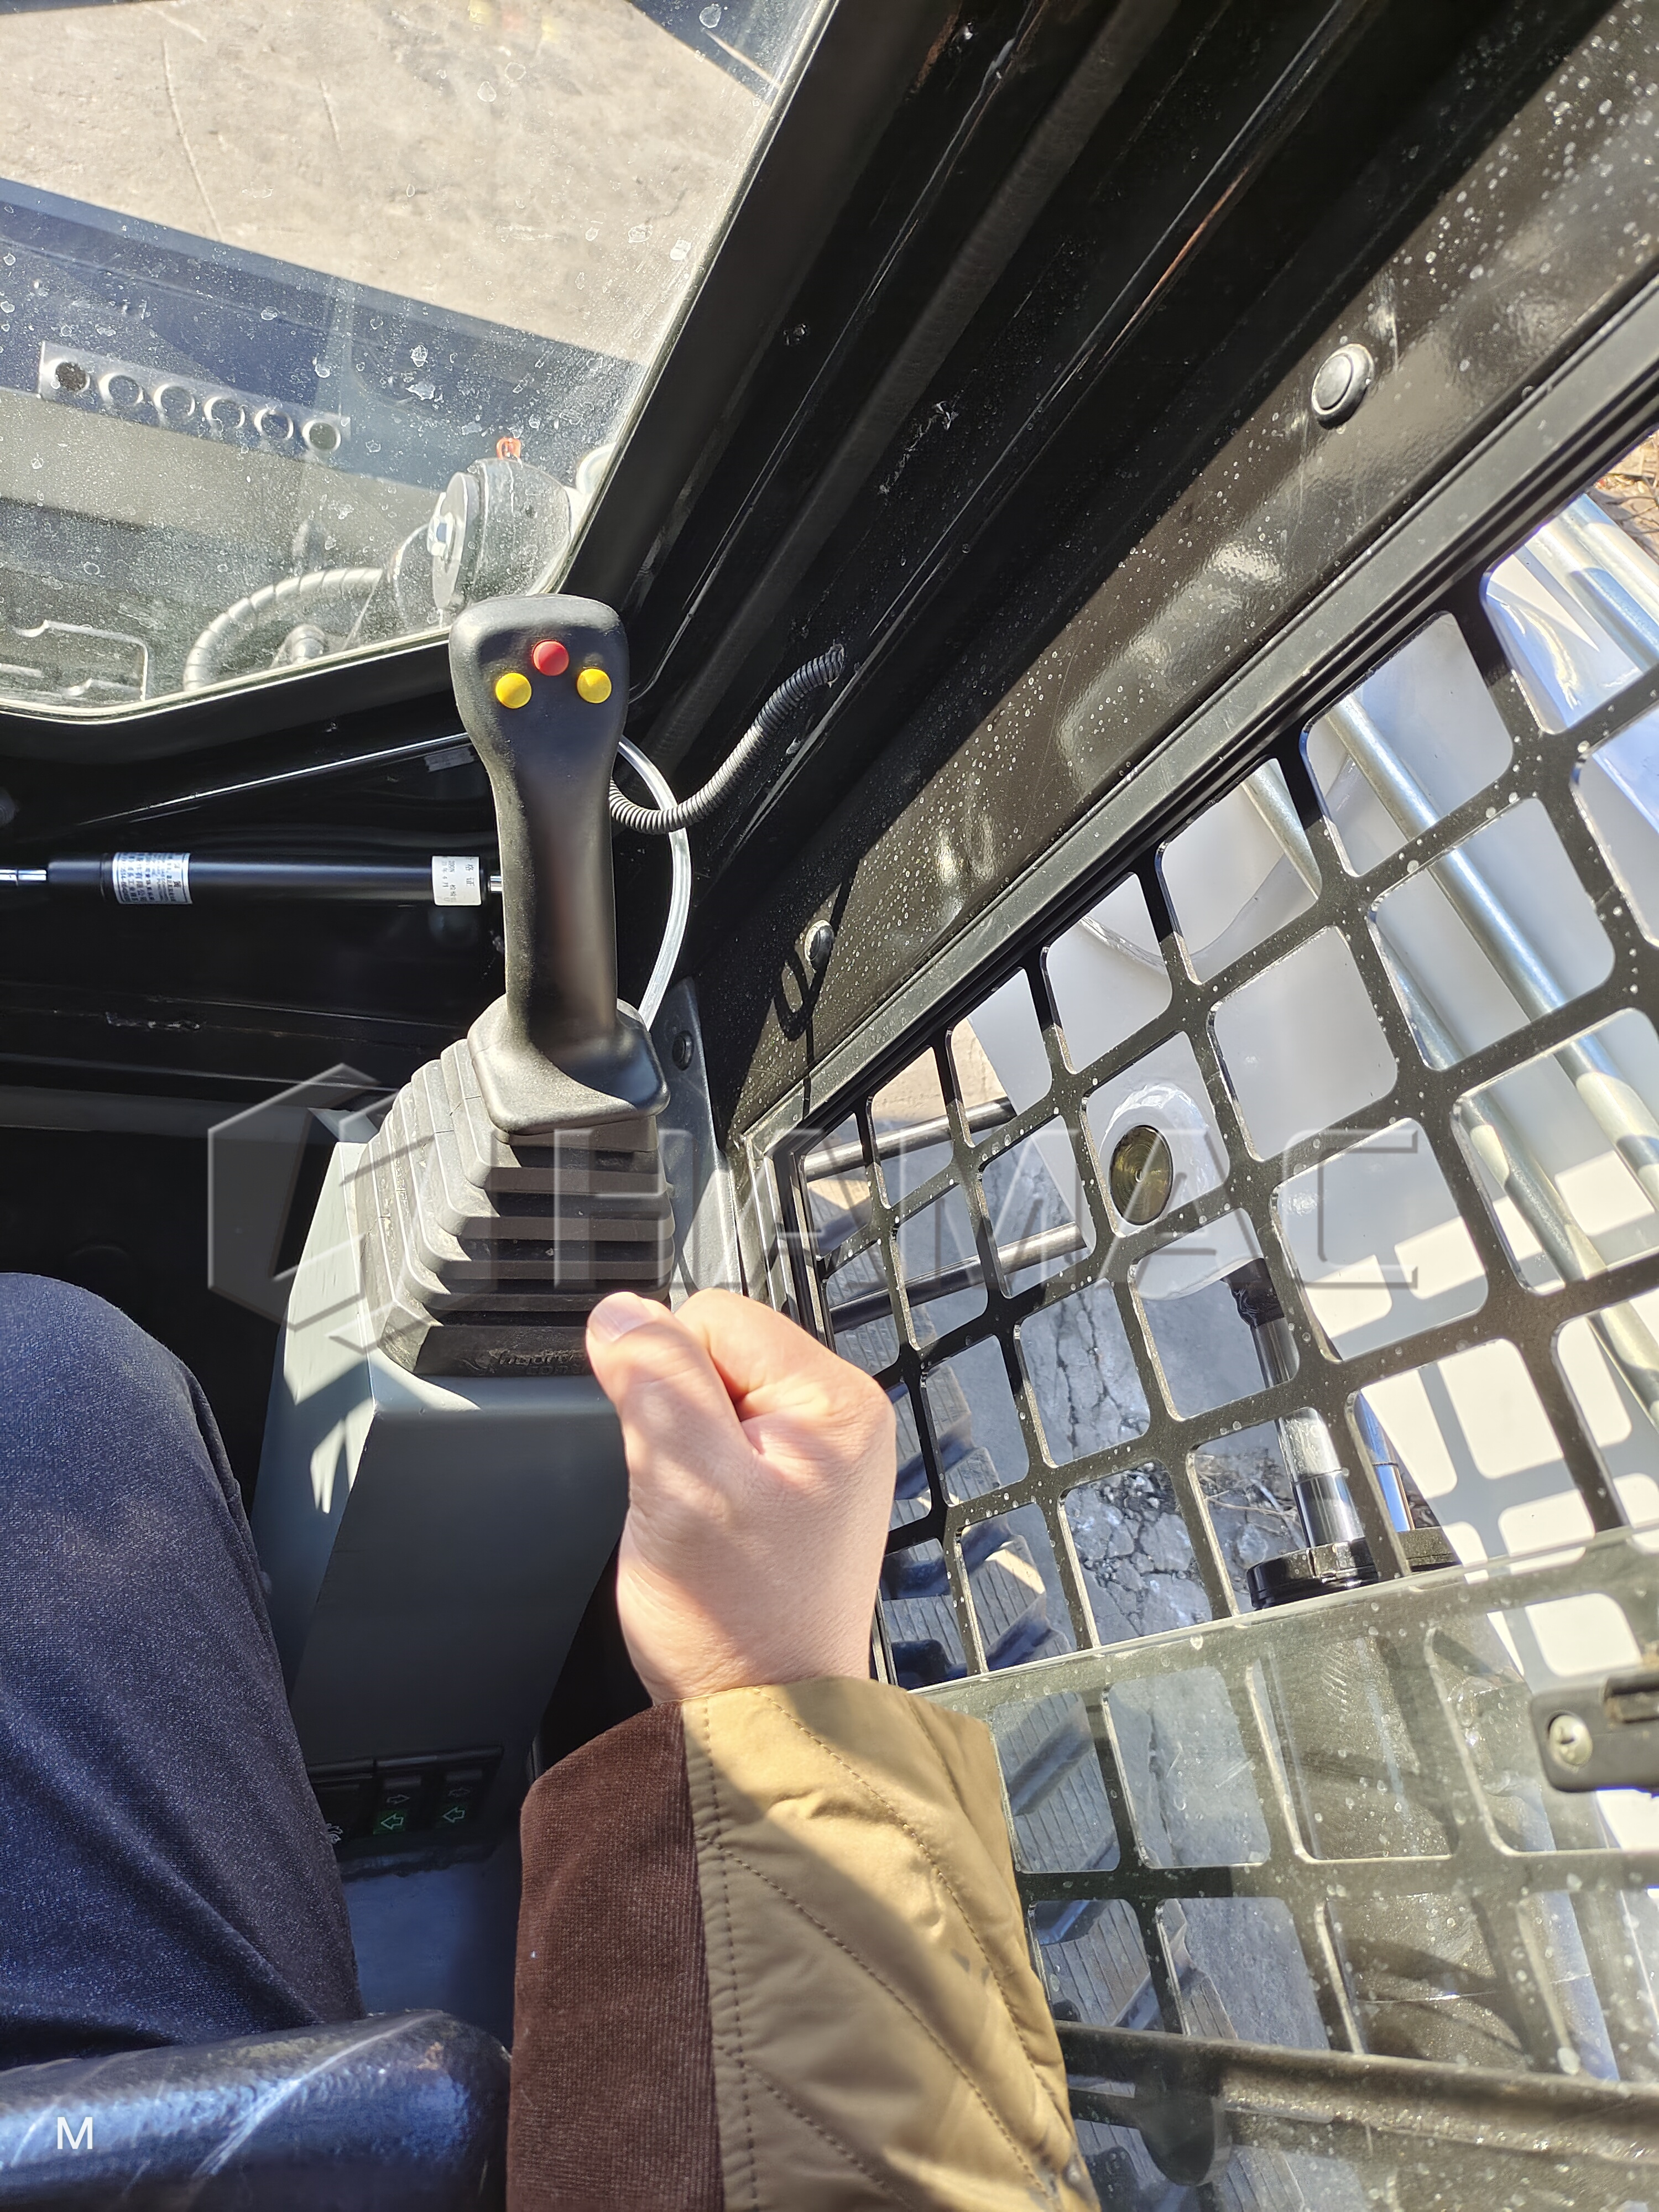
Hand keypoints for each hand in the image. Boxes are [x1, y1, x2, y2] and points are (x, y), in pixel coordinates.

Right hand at [585, 1288, 896, 1703]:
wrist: (762, 1719)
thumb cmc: (735, 1620)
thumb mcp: (683, 1482)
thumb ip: (656, 1381)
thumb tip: (619, 1312)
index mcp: (835, 1400)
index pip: (715, 1316)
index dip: (668, 1377)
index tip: (678, 1455)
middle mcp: (841, 1419)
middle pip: (715, 1355)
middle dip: (678, 1416)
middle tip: (692, 1497)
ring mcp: (821, 1459)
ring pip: (711, 1402)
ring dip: (686, 1452)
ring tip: (703, 1521)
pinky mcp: (795, 1493)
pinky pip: (723, 1446)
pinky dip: (699, 1480)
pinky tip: (711, 1531)